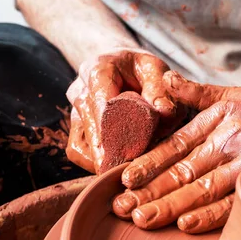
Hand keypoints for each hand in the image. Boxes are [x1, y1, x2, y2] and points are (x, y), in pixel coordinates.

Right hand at [66, 48, 184, 173]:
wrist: (123, 69)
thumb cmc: (141, 71)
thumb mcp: (156, 70)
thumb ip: (161, 88)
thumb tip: (165, 112)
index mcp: (98, 69)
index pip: (100, 98)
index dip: (112, 125)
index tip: (124, 147)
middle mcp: (81, 91)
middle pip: (91, 126)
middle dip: (111, 150)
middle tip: (130, 168)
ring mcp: (75, 112)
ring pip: (81, 144)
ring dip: (103, 160)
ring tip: (126, 170)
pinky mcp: (76, 130)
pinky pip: (79, 152)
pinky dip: (97, 163)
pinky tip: (117, 168)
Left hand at [113, 72, 240, 232]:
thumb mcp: (236, 93)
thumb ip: (197, 91)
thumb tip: (164, 80)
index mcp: (217, 122)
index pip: (174, 146)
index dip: (147, 163)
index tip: (123, 178)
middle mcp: (228, 142)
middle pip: (181, 171)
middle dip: (149, 191)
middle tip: (121, 209)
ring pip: (202, 189)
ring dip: (170, 206)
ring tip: (142, 220)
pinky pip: (234, 204)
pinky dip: (210, 215)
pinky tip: (186, 225)